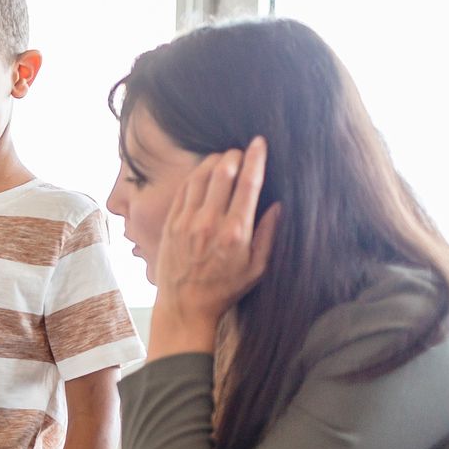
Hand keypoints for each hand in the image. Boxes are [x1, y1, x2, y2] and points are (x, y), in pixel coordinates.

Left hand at [151, 135, 280, 347]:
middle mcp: (209, 222)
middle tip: (242, 150)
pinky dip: (196, 174)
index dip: (256, 158)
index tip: (260, 142)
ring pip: (200, 175)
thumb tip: (278, 205)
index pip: (248, 183)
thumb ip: (268, 235)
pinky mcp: (171, 223)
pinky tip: (204, 173)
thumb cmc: (225, 289)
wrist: (184, 306)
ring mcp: (186, 221)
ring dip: (214, 160)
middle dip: (235, 154)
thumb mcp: (257, 268)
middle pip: (223, 172)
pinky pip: (184, 189)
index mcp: (235, 232)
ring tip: (224, 158)